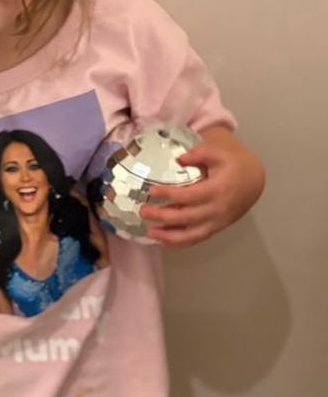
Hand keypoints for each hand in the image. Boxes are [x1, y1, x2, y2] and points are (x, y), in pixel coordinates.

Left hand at [140, 128, 264, 247]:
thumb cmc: (232, 165)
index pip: (189, 195)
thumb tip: (179, 160)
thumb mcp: (218, 153)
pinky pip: (197, 239)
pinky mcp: (216, 228)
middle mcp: (217, 209)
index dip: (169, 194)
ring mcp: (217, 222)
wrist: (253, 181)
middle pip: (186, 217)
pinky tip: (163, 241)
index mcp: (217, 190)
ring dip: (169, 236)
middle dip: (163, 216)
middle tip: (143, 211)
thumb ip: (199, 154)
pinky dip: (180, 243)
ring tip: (149, 232)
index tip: (152, 191)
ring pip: (192, 234)